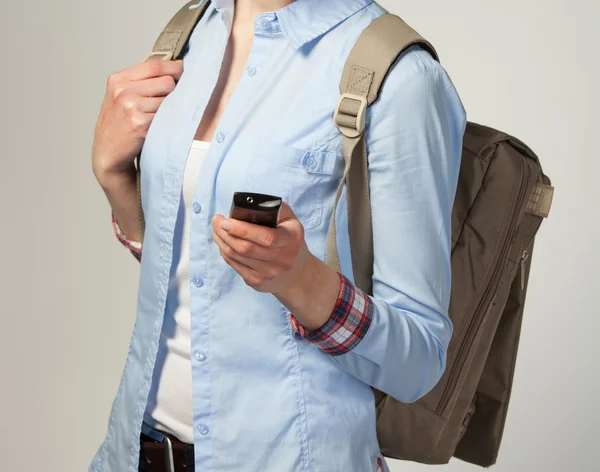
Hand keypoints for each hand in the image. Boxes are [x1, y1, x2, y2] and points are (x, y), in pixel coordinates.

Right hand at [92, 59, 183, 181]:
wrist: (107, 151)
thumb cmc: (119, 124)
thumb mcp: (121, 96)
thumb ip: (141, 82)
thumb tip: (175, 69)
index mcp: (118, 80)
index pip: (155, 65)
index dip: (174, 68)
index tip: (184, 72)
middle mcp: (123, 91)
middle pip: (167, 81)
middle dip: (174, 91)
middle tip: (168, 102)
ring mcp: (131, 107)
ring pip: (170, 100)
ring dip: (171, 108)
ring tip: (158, 117)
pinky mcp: (141, 124)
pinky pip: (167, 116)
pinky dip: (168, 120)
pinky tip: (158, 126)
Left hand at [211, 202, 310, 295]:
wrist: (297, 274)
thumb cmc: (290, 241)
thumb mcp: (291, 222)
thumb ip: (275, 209)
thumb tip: (249, 204)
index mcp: (291, 240)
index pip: (266, 237)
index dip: (243, 229)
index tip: (226, 221)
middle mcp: (282, 259)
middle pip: (246, 248)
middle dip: (225, 233)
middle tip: (216, 221)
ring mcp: (269, 273)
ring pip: (237, 256)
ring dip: (222, 241)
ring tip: (217, 230)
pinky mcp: (257, 282)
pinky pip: (234, 265)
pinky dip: (225, 252)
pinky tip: (223, 243)